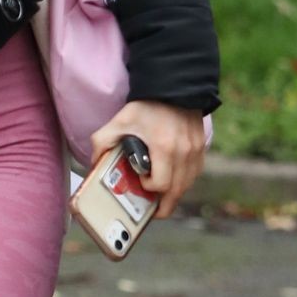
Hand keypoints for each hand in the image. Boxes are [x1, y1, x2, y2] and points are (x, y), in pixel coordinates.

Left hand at [87, 101, 206, 220]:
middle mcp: (184, 152)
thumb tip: (94, 163)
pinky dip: (184, 181)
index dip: (150, 188)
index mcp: (164, 147)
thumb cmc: (146, 105)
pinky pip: (195, 174)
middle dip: (163, 205)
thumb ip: (102, 142)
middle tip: (152, 210)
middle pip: (177, 192)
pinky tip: (173, 179)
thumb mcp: (119, 121)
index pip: (162, 184)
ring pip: (188, 185)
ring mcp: (196, 151)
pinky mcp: (202, 148)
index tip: (142, 182)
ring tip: (161, 196)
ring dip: (174, 194)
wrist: (173, 86)